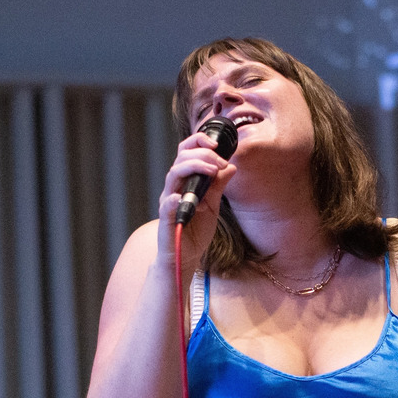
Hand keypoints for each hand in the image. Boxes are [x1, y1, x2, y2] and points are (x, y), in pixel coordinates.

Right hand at [157, 127, 237, 263]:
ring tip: (212, 170)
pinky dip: (174, 199)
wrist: (186, 255)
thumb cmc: (196, 229)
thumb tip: (231, 167)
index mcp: (185, 181)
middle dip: (203, 154)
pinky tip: (182, 197)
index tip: (218, 146)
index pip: (187, 152)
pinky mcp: (166, 218)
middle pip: (181, 158)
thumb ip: (219, 186)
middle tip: (220, 162)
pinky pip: (167, 205)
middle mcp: (174, 187)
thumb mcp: (213, 205)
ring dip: (194, 167)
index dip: (199, 142)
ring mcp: (169, 201)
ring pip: (173, 174)